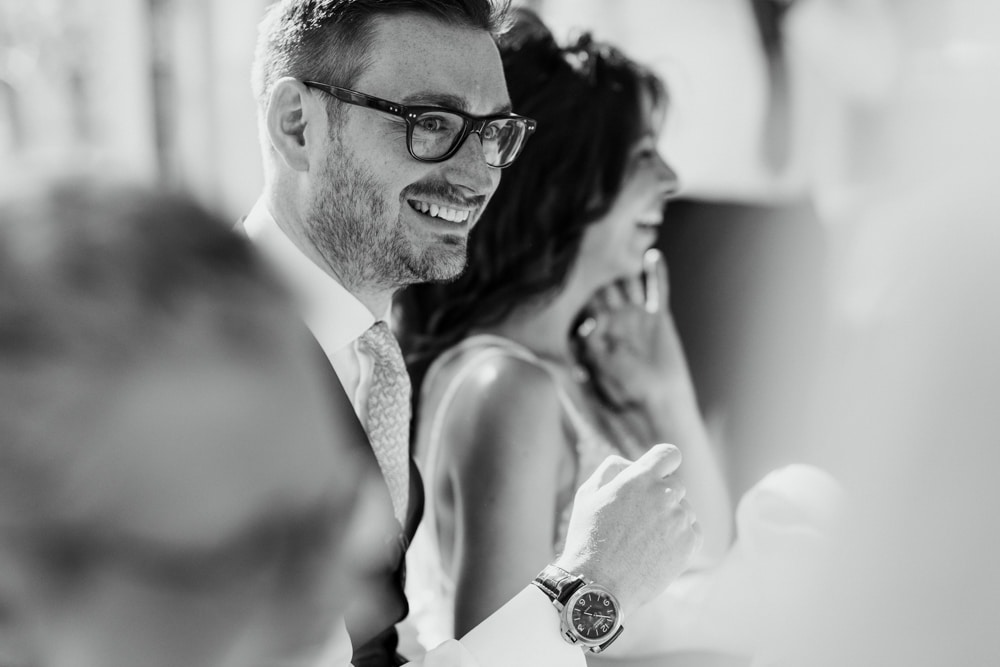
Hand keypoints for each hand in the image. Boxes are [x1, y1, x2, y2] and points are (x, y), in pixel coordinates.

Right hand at [554, 444, 701, 614]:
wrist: (598, 585)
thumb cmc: (588, 538)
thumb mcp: (588, 494)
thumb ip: (611, 469)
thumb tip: (631, 463)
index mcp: (640, 477)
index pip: (669, 454)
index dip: (663, 463)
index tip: (657, 474)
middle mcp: (665, 494)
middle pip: (676, 484)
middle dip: (661, 496)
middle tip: (639, 518)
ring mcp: (679, 520)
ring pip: (684, 509)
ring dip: (670, 518)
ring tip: (644, 539)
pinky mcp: (689, 544)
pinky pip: (693, 531)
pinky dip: (680, 538)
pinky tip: (657, 550)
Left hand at [575, 249, 693, 412]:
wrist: (658, 399)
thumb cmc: (624, 388)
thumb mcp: (601, 366)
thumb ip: (593, 345)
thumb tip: (584, 327)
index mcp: (596, 326)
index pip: (585, 294)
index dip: (581, 277)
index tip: (574, 256)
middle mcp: (615, 315)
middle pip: (607, 280)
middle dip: (603, 260)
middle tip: (600, 235)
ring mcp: (637, 312)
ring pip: (631, 279)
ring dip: (629, 260)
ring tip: (627, 238)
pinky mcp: (659, 315)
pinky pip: (659, 288)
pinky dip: (656, 273)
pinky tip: (654, 255)